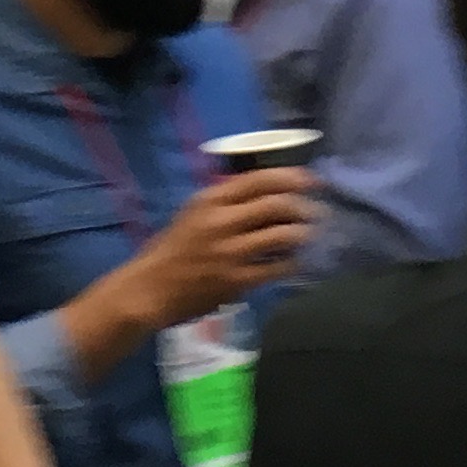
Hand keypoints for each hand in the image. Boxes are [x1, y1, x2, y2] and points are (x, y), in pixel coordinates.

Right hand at [127, 170, 318, 328]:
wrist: (150, 289)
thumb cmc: (171, 249)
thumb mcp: (193, 213)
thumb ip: (225, 201)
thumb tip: (265, 192)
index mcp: (210, 199)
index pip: (259, 179)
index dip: (291, 178)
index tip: (311, 180)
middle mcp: (222, 221)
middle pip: (277, 205)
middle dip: (304, 207)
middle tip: (317, 211)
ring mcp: (231, 252)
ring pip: (282, 235)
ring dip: (303, 234)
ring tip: (311, 235)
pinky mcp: (237, 280)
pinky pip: (277, 268)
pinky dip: (291, 263)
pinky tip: (295, 262)